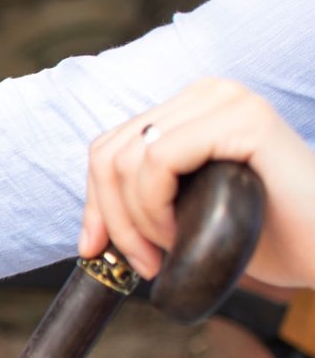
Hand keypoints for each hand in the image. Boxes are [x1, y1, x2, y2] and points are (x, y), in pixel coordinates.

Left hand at [80, 77, 314, 286]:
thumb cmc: (271, 237)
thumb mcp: (189, 214)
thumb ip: (144, 201)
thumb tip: (86, 232)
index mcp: (190, 109)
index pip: (107, 148)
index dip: (93, 204)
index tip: (96, 251)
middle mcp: (206, 94)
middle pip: (108, 154)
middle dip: (110, 218)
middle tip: (143, 264)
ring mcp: (226, 101)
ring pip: (126, 161)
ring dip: (136, 220)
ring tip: (170, 251)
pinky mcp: (244, 120)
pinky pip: (158, 163)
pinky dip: (154, 208)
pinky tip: (180, 236)